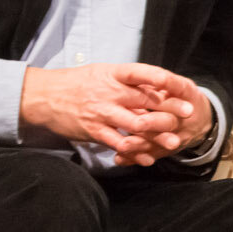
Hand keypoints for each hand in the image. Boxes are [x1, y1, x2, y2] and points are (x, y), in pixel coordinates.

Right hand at [19, 63, 206, 164]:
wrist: (44, 96)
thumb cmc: (78, 83)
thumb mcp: (103, 73)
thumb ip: (128, 82)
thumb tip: (157, 89)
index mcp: (113, 74)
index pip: (141, 72)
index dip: (161, 78)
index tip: (179, 84)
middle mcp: (109, 92)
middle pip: (145, 100)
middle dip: (169, 108)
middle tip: (189, 114)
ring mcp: (102, 112)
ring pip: (135, 125)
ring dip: (157, 135)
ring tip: (174, 142)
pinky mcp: (94, 130)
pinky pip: (118, 143)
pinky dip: (135, 152)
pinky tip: (148, 159)